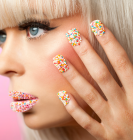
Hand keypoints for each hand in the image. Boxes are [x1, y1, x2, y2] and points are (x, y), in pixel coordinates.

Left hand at [53, 20, 132, 139]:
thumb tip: (124, 60)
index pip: (121, 61)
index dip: (109, 42)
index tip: (97, 26)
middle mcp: (125, 105)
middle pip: (101, 74)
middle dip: (86, 53)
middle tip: (72, 37)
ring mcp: (114, 121)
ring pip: (89, 95)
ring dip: (73, 76)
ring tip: (58, 60)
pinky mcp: (106, 135)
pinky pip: (86, 121)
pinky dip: (74, 109)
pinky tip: (62, 95)